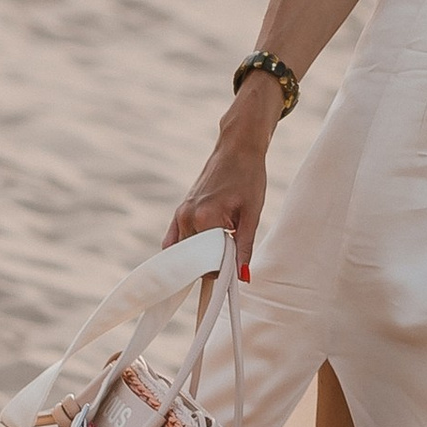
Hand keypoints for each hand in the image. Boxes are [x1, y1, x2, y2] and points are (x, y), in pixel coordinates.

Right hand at [169, 101, 274, 279]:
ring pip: (183, 252)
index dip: (224, 270)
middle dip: (211, 264)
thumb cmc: (249, 177)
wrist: (238, 148)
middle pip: (194, 260)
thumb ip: (244, 247)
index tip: (237, 266)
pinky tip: (198, 253)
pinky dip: (184, 251)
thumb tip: (242, 277)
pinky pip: (173, 240)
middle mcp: (186, 217)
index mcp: (205, 218)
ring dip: (199, 257)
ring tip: (220, 248)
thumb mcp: (253, 213)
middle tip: (231, 255)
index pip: (209, 263)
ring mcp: (180, 214)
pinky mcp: (179, 211)